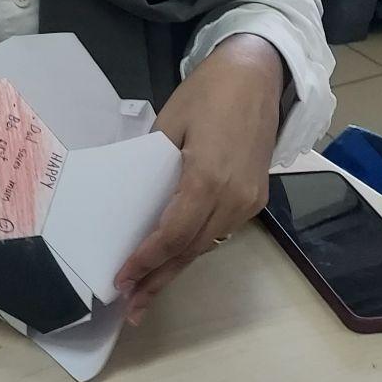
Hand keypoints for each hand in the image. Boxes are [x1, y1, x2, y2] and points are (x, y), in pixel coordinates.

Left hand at [115, 35, 284, 322]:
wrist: (259, 74)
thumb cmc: (208, 92)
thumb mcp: (169, 123)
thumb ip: (154, 166)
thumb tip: (137, 199)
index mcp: (207, 178)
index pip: (173, 233)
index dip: (147, 260)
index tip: (122, 280)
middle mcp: (233, 197)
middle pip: (191, 249)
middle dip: (159, 279)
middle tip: (131, 308)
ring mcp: (249, 200)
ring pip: (207, 245)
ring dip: (176, 268)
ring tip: (147, 292)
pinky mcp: (256, 198)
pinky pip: (220, 231)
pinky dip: (194, 247)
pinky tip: (174, 259)